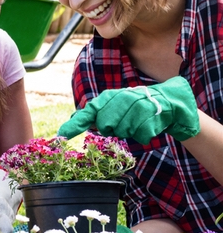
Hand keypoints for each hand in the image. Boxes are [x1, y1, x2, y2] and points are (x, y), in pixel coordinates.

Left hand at [58, 76, 199, 143]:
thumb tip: (73, 119)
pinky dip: (143, 135)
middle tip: (125, 121)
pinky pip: (140, 136)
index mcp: (110, 96)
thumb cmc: (137, 106)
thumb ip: (96, 112)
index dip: (74, 125)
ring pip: (123, 132)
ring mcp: (137, 107)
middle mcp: (122, 98)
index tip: (61, 136)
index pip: (88, 111)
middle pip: (106, 126)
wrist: (171, 101)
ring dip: (130, 131)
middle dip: (114, 128)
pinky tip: (149, 124)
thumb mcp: (115, 105)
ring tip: (138, 120)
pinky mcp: (152, 117)